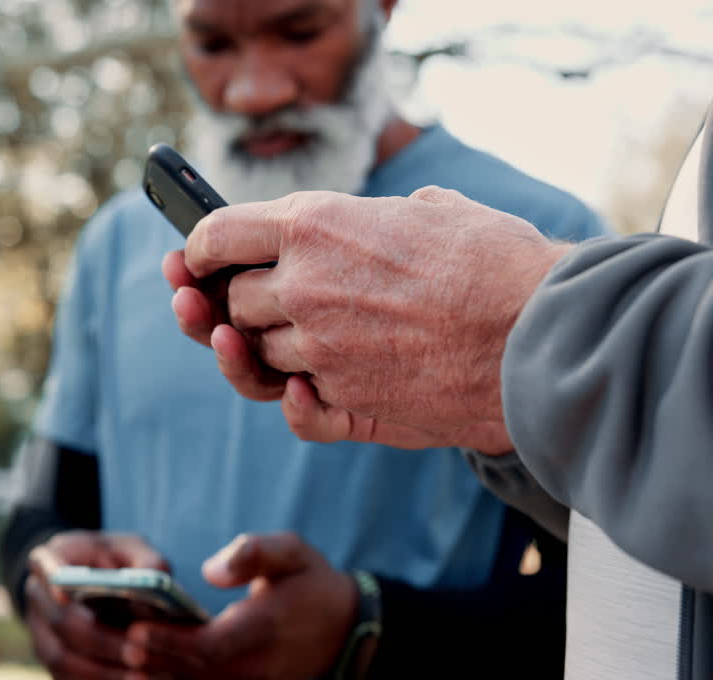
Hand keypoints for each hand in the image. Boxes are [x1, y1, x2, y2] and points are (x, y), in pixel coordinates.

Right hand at [23, 531, 162, 679]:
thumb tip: (153, 586)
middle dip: (100, 642)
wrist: (93, 582)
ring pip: (60, 658)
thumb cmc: (115, 560)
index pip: (43, 563)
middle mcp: (37, 594)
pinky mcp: (49, 657)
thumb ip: (147, 561)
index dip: (51, 579)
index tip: (64, 596)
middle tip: (139, 655)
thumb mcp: (132, 549)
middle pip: (60, 621)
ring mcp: (39, 629)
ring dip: (100, 675)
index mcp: (53, 557)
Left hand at [121, 533, 357, 679]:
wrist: (346, 627)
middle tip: (113, 635)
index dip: (169, 640)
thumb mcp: (292, 550)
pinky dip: (174, 675)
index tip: (134, 627)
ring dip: (158, 667)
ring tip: (122, 644)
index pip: (210, 645)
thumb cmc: (311, 580)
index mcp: (270, 625)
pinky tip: (150, 656)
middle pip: (194, 669)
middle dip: (152, 654)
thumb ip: (253, 552)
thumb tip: (211, 571)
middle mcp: (263, 665)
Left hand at [168, 187, 571, 451]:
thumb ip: (377, 217)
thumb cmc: (500, 262)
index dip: (197, 249)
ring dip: (267, 352)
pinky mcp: (346, 405)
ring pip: (257, 357)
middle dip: (235, 304)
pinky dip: (295, 401)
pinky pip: (293, 409)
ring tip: (293, 342)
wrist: (547, 334)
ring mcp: (320, 351)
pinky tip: (305, 387)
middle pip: (230, 303)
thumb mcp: (431, 209)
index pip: (217, 235)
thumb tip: (377, 220)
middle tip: (248, 305)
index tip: (193, 260)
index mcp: (315, 225)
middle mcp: (303, 287)